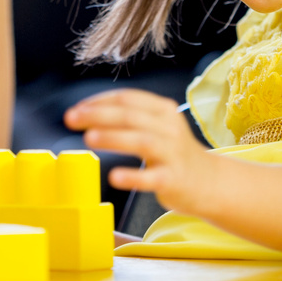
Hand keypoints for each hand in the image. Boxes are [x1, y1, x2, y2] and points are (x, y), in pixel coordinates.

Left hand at [64, 89, 216, 215]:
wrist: (210, 182)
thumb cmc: (174, 153)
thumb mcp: (158, 126)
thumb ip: (131, 117)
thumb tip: (88, 113)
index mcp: (163, 110)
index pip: (127, 98)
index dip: (99, 101)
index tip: (77, 108)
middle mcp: (169, 128)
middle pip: (131, 116)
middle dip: (98, 115)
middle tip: (71, 118)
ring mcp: (173, 153)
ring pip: (141, 141)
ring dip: (113, 137)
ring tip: (88, 138)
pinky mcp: (173, 180)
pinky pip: (151, 177)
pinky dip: (133, 176)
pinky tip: (114, 176)